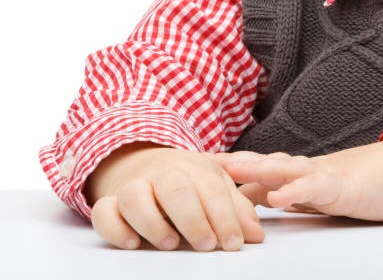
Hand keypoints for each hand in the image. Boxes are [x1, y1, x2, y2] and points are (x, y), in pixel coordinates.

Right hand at [85, 142, 264, 250]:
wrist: (141, 160)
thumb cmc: (186, 180)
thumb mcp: (215, 186)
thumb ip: (236, 209)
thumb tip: (256, 236)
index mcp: (193, 168)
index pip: (212, 189)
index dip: (226, 217)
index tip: (234, 243)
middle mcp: (161, 174)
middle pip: (175, 187)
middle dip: (193, 218)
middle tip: (207, 245)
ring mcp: (133, 186)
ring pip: (134, 196)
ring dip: (152, 221)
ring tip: (170, 244)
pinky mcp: (109, 202)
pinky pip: (103, 212)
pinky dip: (115, 228)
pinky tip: (133, 243)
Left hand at [208, 135, 382, 222]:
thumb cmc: (361, 184)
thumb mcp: (315, 194)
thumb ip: (285, 194)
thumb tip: (248, 202)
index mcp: (296, 174)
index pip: (254, 171)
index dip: (224, 170)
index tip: (189, 169)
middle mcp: (305, 169)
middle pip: (261, 163)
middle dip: (228, 164)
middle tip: (194, 164)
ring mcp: (323, 175)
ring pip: (284, 169)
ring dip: (254, 169)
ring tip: (227, 170)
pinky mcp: (343, 186)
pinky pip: (316, 187)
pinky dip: (296, 190)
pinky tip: (278, 197)